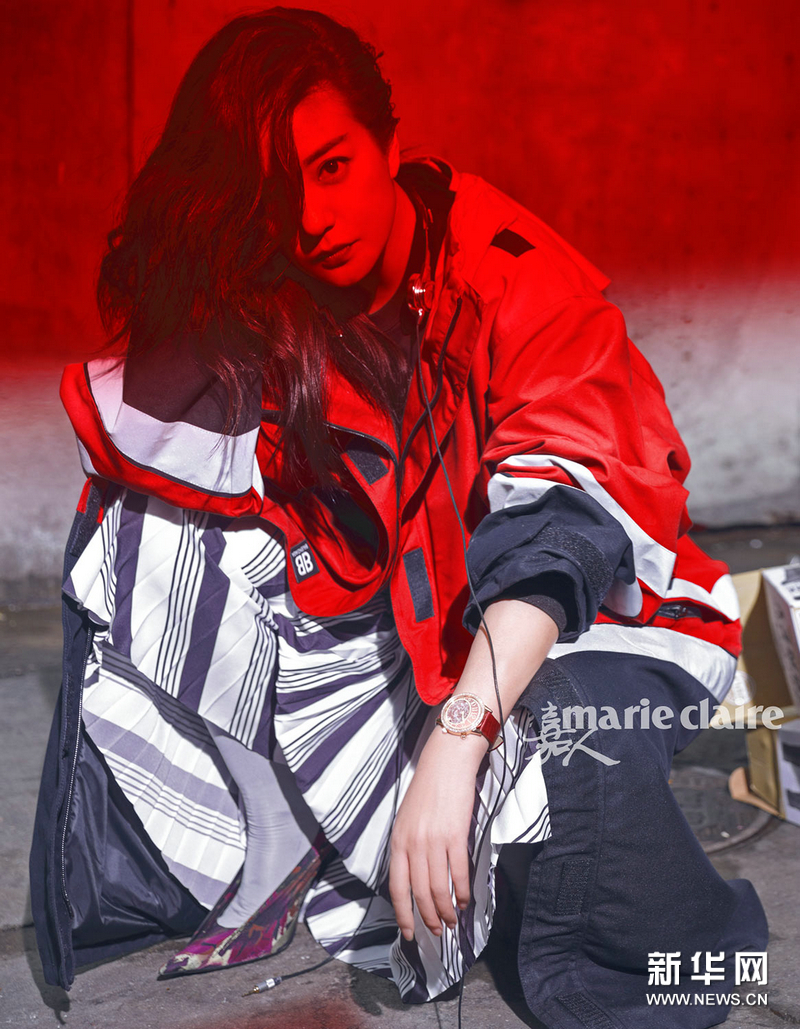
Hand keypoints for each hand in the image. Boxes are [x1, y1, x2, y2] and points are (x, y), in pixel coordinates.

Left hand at [389, 728, 485, 939]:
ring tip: (453, 922)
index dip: (403, 914)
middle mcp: (413, 843)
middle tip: (438, 932)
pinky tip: (466, 901)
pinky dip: (463, 891)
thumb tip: (415, 878)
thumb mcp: (407, 819)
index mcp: (398, 841)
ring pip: (439, 888)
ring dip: (447, 910)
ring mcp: (434, 840)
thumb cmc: (428, 789)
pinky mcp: (456, 834)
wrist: (446, 762)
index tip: (408, 933)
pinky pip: (459, 872)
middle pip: (420, 893)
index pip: (397, 888)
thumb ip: (408, 847)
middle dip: (429, 918)